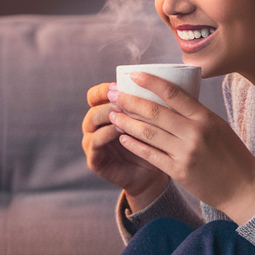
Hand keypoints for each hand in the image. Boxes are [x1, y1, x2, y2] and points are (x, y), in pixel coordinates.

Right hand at [82, 82, 169, 209]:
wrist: (151, 177)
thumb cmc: (154, 145)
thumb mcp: (153, 121)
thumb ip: (150, 104)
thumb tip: (163, 77)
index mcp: (105, 113)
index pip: (96, 95)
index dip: (104, 88)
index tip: (119, 84)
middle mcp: (95, 126)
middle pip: (93, 106)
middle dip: (108, 101)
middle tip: (123, 98)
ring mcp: (91, 142)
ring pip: (91, 122)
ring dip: (107, 115)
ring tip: (123, 112)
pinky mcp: (94, 159)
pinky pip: (95, 143)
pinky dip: (106, 135)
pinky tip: (120, 131)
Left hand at [108, 72, 254, 224]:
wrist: (243, 188)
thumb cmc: (232, 155)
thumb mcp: (218, 127)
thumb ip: (196, 115)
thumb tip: (171, 99)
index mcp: (206, 118)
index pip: (174, 93)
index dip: (151, 82)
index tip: (133, 75)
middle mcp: (194, 133)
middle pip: (154, 112)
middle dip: (129, 101)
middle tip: (112, 94)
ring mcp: (185, 153)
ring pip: (148, 133)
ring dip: (126, 122)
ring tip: (113, 115)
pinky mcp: (178, 171)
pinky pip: (150, 154)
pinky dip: (134, 145)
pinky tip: (123, 137)